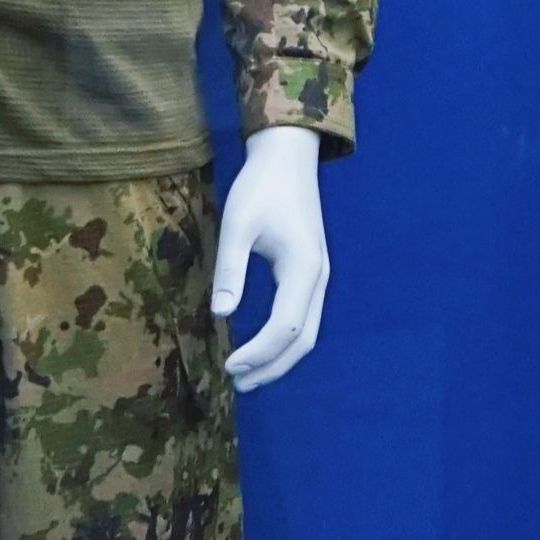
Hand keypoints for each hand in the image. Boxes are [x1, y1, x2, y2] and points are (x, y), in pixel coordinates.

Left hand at [213, 123, 329, 386]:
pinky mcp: (311, 271)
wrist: (288, 156)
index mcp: (303, 268)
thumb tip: (220, 314)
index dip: (259, 353)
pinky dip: (285, 339)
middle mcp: (318, 278)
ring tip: (247, 374)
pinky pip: (304, 316)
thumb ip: (230, 269)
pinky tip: (261, 345)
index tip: (228, 365)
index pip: (285, 327)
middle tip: (237, 384)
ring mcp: (319, 275)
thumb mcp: (237, 224)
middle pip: (303, 338)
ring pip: (308, 331)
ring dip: (279, 357)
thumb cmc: (260, 187)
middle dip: (272, 366)